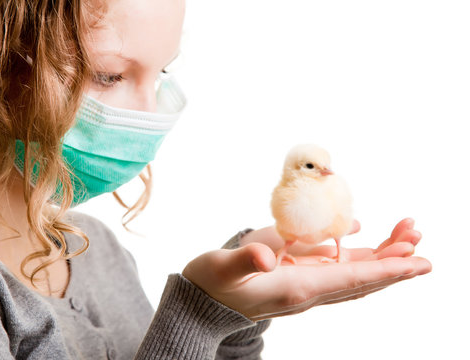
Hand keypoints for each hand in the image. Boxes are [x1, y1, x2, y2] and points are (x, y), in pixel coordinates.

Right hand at [182, 218, 430, 320]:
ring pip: (355, 277)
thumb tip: (268, 256)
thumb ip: (245, 260)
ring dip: (383, 259)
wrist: (202, 303)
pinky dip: (361, 260)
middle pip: (362, 279)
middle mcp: (308, 291)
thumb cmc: (211, 283)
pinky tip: (371, 244)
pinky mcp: (299, 281)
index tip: (418, 262)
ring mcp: (306, 288)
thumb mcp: (222, 268)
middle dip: (394, 260)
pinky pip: (339, 273)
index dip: (387, 270)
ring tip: (406, 237)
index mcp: (295, 288)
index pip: (351, 280)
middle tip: (418, 237)